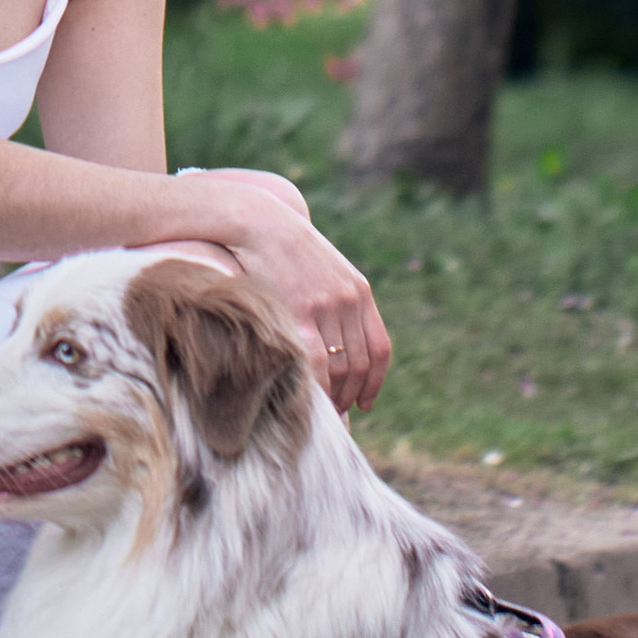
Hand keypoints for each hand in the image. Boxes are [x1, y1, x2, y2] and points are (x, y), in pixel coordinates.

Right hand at [197, 169, 391, 411]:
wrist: (259, 223)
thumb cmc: (285, 252)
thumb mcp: (324, 273)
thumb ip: (337, 306)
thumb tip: (336, 350)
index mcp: (360, 291)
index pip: (379, 348)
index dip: (374, 381)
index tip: (365, 402)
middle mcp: (348, 300)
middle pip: (358, 363)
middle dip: (350, 394)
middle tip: (337, 413)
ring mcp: (325, 306)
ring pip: (339, 366)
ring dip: (334, 395)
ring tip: (321, 409)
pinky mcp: (299, 310)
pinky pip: (316, 362)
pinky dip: (318, 386)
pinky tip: (310, 398)